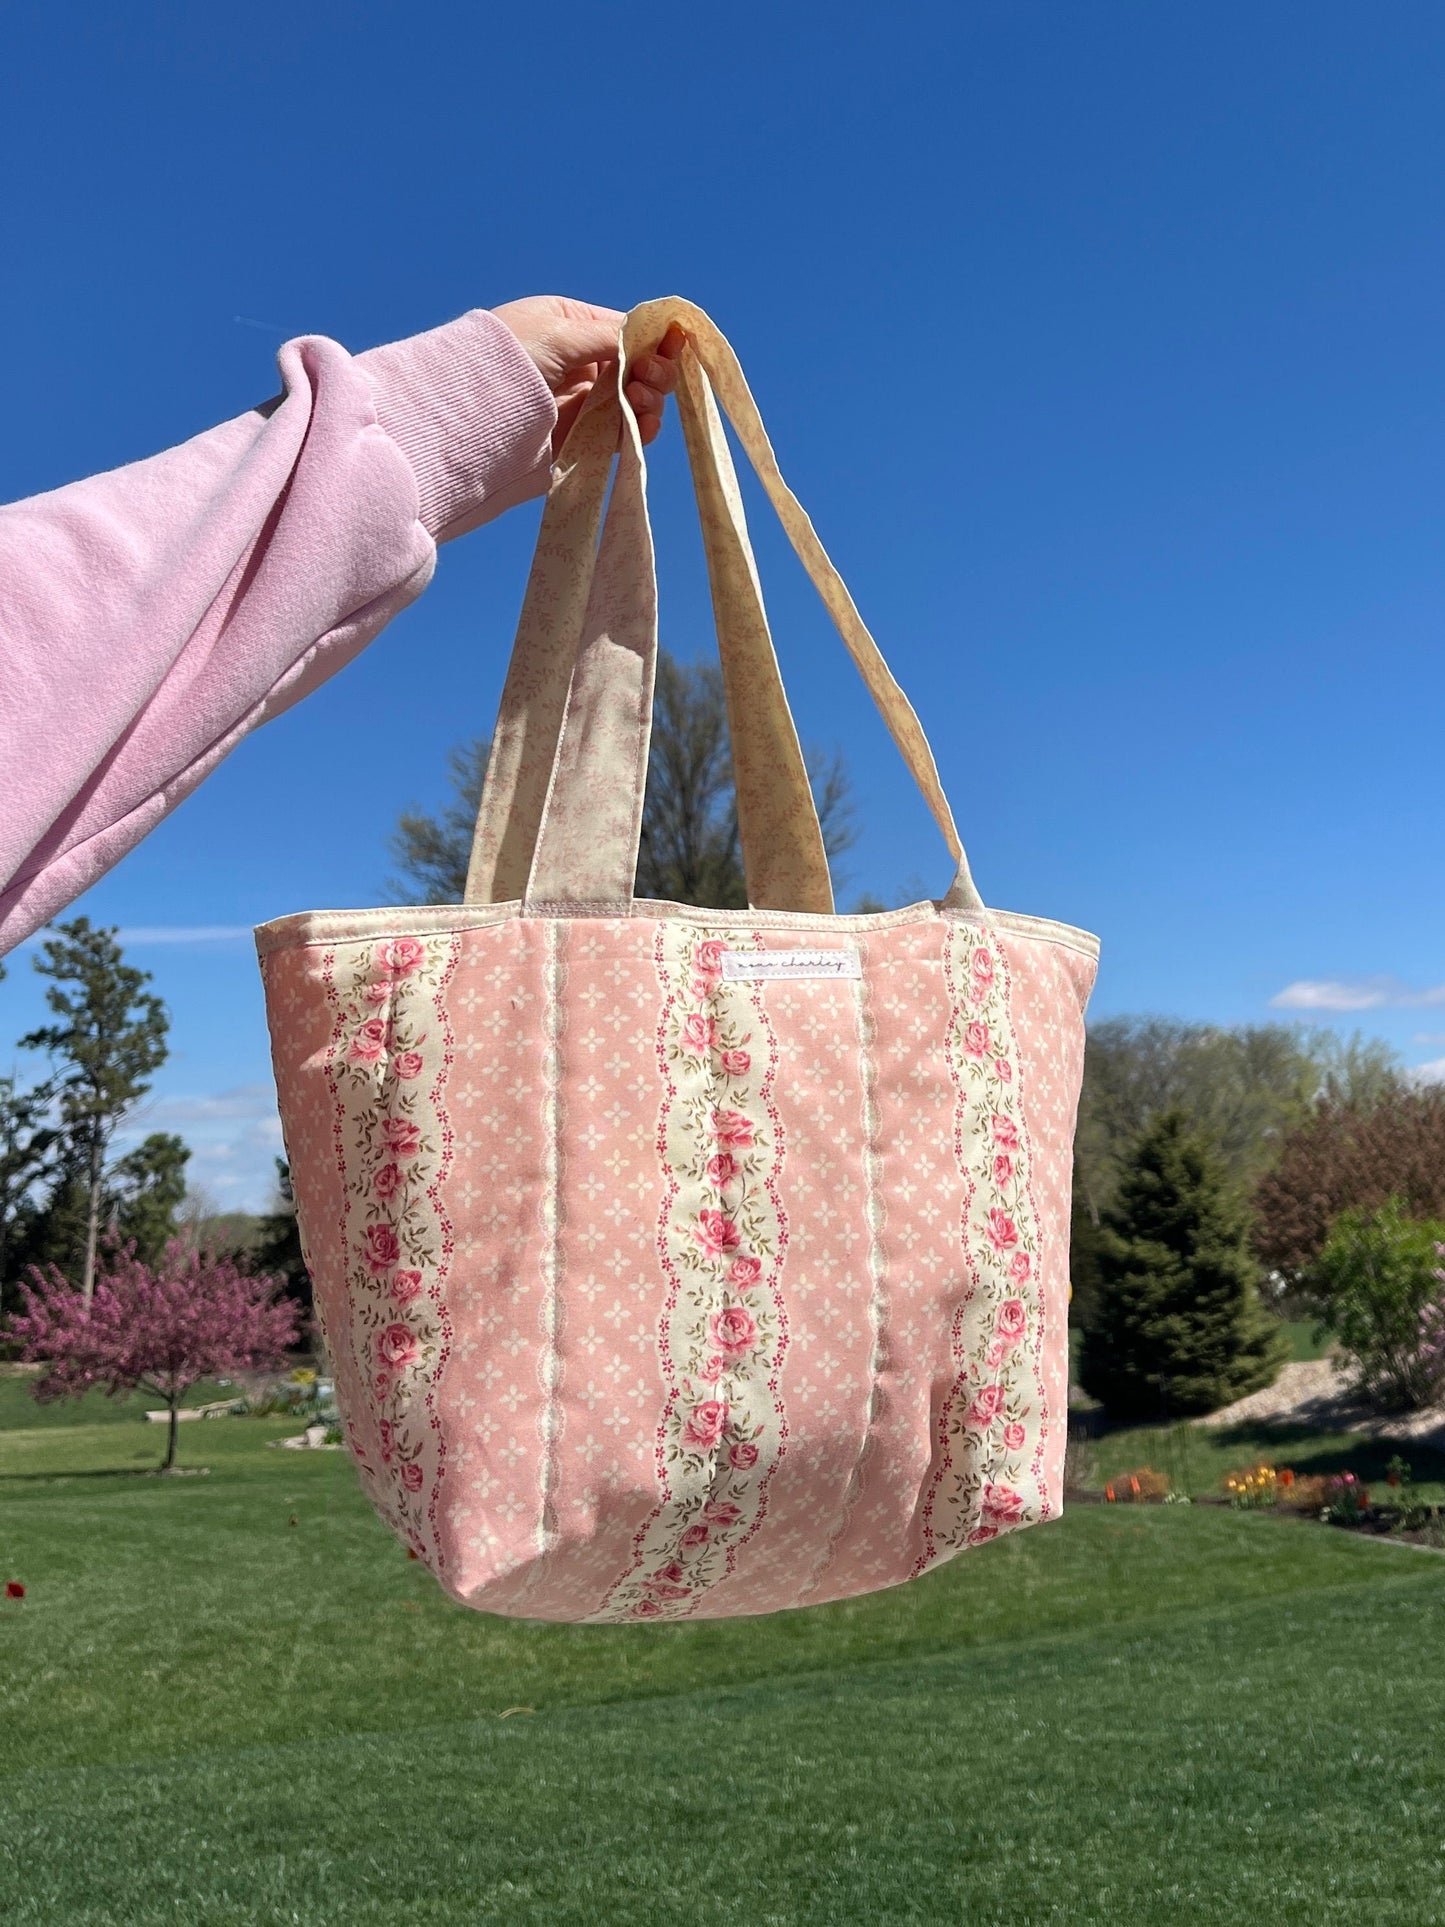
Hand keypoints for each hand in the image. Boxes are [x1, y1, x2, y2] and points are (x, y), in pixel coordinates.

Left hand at [491, 297, 685, 455]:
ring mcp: (581, 402)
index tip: (674, 345)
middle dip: (652, 370)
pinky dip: (639, 429)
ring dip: (649, 399)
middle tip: (649, 377)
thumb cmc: (508, 358)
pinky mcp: (581, 439)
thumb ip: (610, 336)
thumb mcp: (561, 331)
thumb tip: (652, 338)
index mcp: (569, 325)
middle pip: (635, 366)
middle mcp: (578, 362)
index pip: (623, 330)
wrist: (468, 417)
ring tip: (640, 400)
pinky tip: (644, 424)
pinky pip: (622, 433)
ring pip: (634, 401)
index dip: (652, 339)